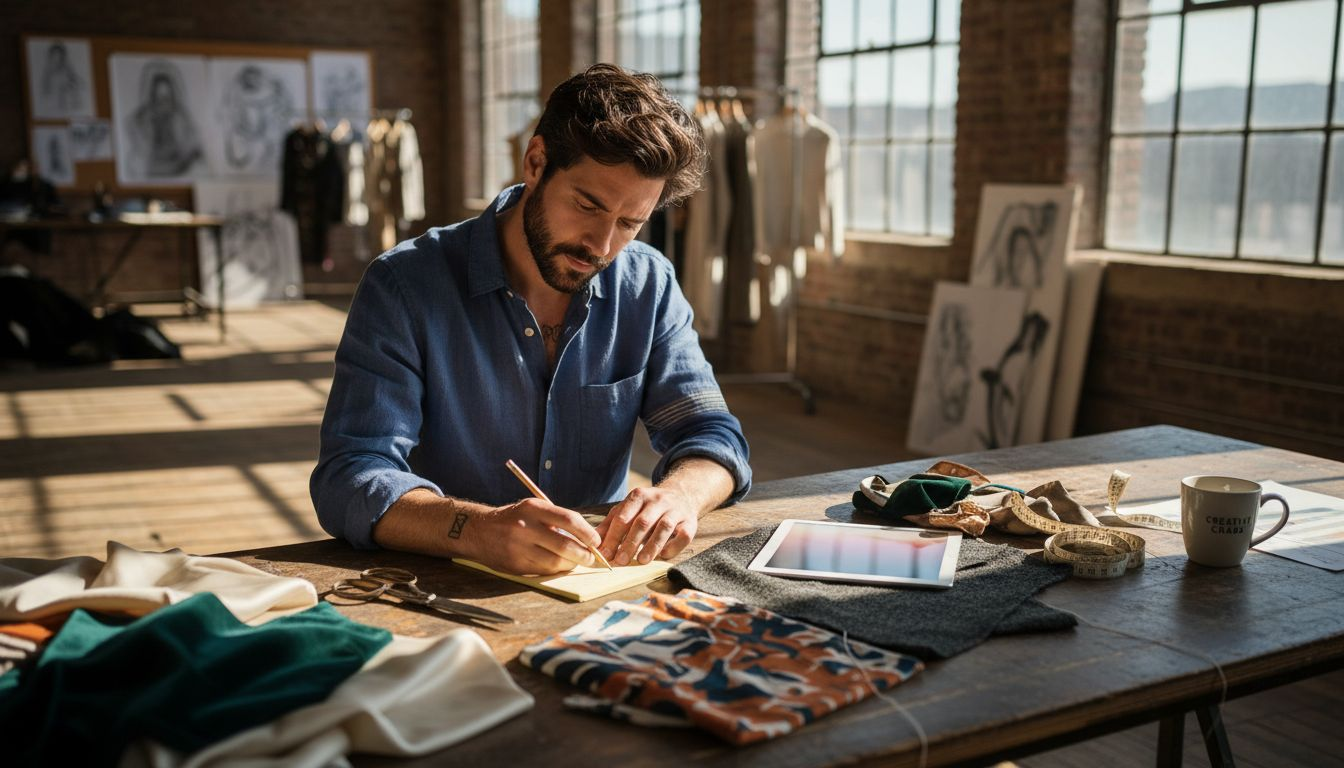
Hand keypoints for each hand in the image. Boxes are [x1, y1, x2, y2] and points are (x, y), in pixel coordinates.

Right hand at [470, 498, 600, 574]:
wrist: (478, 531)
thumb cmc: (513, 519)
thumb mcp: (533, 509)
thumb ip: (556, 520)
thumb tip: (586, 537)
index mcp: (533, 508)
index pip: (569, 519)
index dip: (587, 532)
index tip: (596, 541)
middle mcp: (525, 527)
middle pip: (565, 545)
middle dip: (584, 554)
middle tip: (591, 558)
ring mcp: (519, 548)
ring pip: (555, 562)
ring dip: (570, 564)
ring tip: (575, 561)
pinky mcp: (515, 565)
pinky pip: (543, 571)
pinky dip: (555, 570)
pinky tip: (558, 566)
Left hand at [596, 486, 696, 565]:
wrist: (681, 494)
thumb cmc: (648, 507)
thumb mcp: (628, 509)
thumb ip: (611, 524)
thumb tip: (592, 542)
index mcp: (639, 496)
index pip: (623, 517)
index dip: (613, 536)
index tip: (605, 554)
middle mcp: (658, 501)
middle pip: (643, 522)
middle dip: (630, 543)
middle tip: (621, 561)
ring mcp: (675, 510)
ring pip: (664, 527)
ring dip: (652, 545)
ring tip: (641, 561)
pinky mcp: (690, 522)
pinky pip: (684, 535)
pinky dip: (674, 546)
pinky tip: (664, 555)